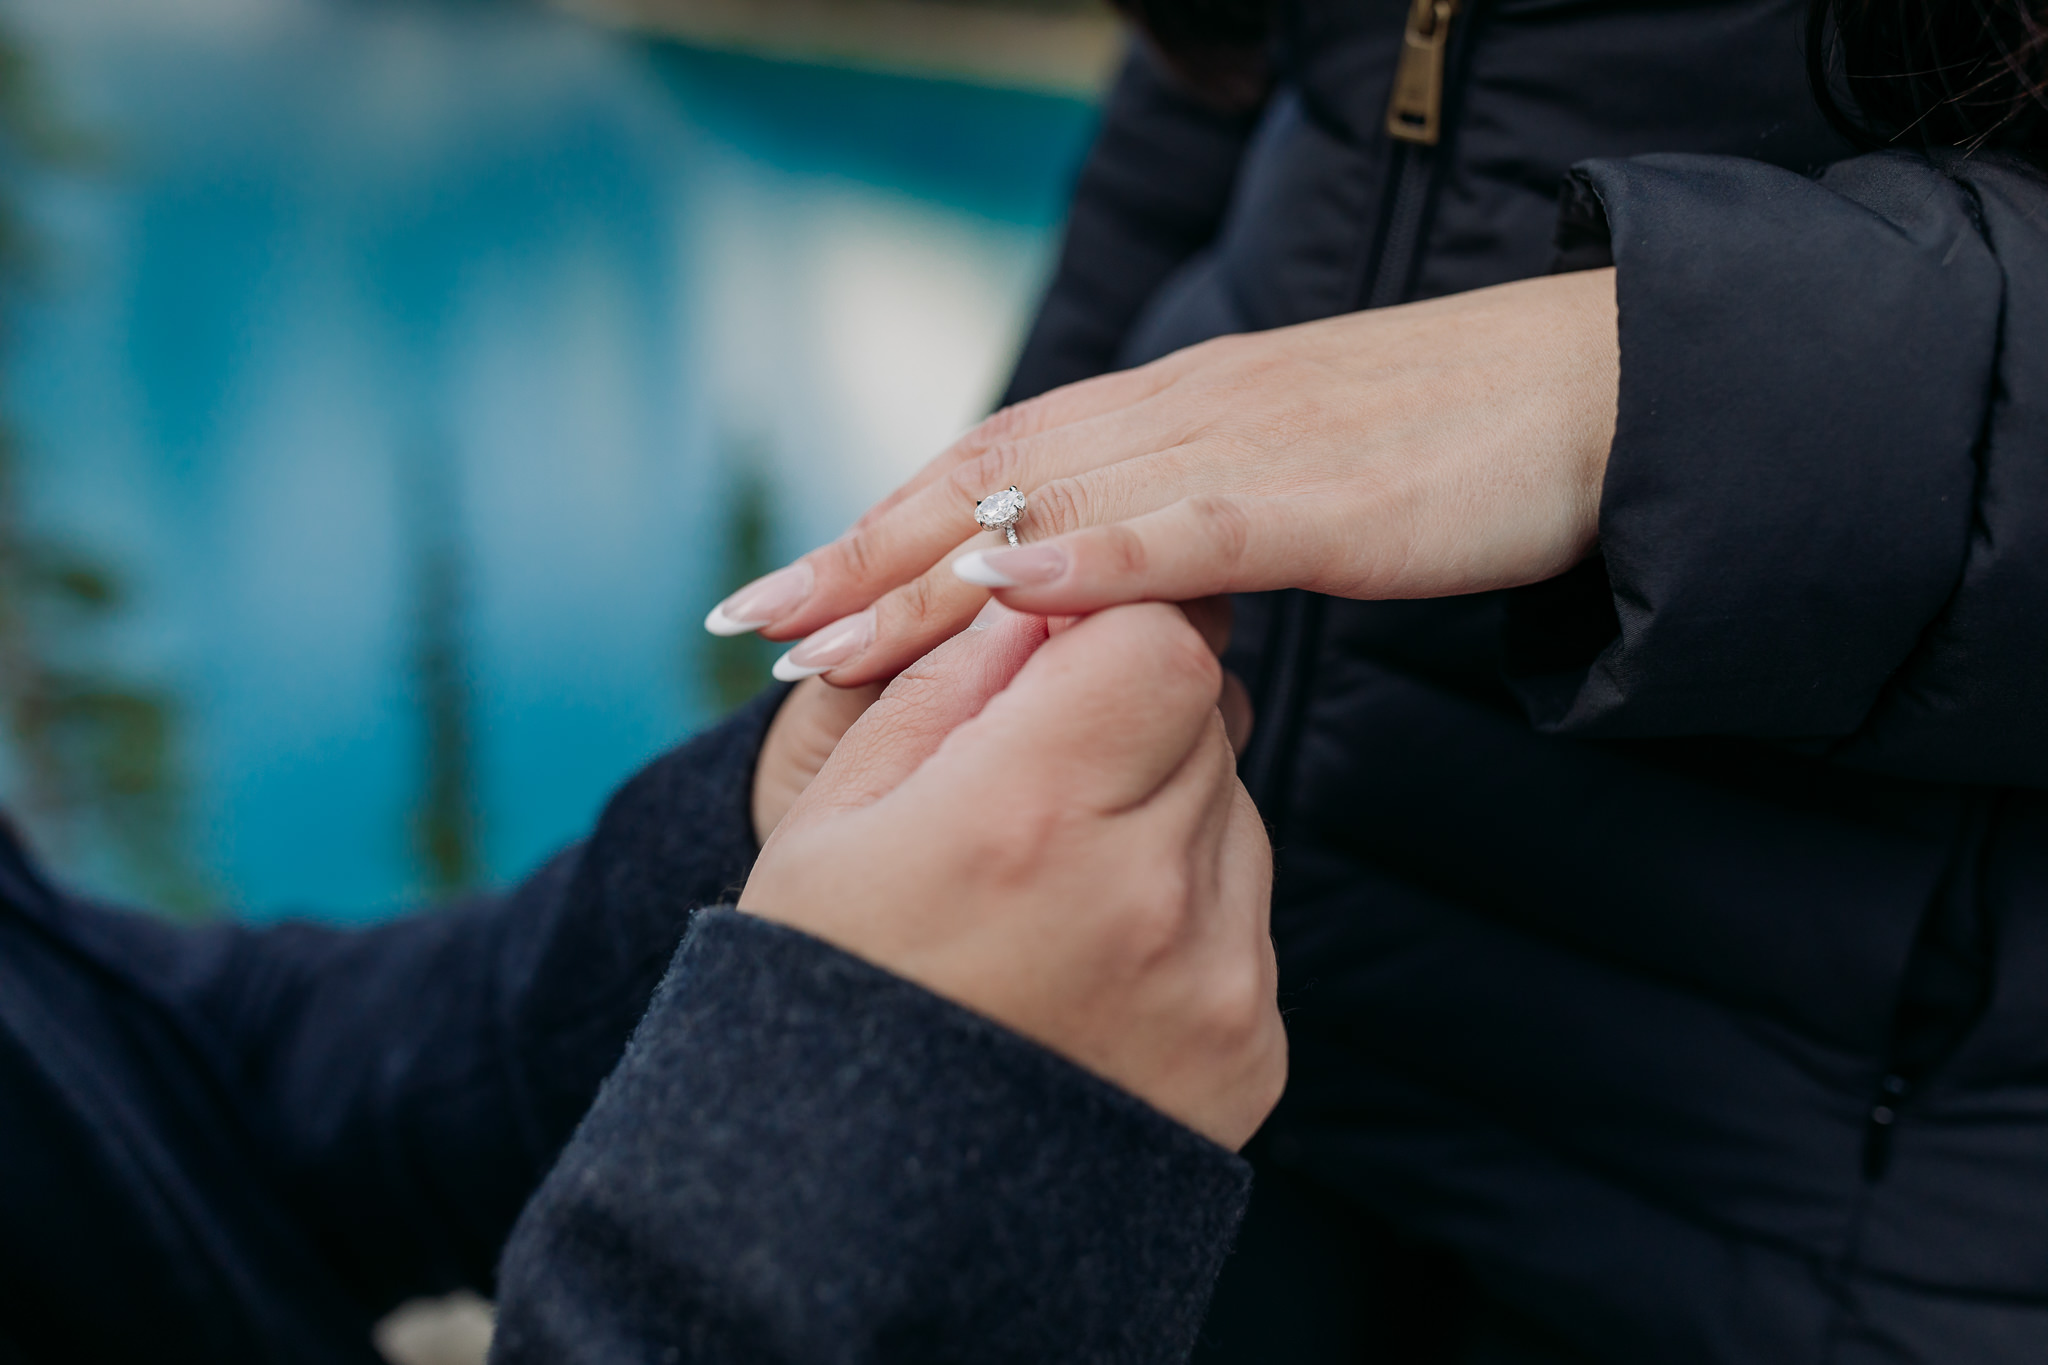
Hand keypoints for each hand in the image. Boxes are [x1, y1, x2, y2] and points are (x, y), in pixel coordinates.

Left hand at [705, 268, 1618, 685]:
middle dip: (861, 559)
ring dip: (927, 570)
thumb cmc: (1446, 455)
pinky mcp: (1318, 495)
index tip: (791, 605)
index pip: (993, 469)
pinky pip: (1188, 525)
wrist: (1595, 393)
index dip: (881, 536)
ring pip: (1053, 502)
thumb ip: (1192, 542)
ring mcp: (1241, 449)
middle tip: (752, 626)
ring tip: (823, 638)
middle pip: (985, 482)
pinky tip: (1009, 591)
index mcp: (1168, 420)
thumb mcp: (1290, 495)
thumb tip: (1118, 613)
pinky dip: (1091, 556)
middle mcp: (1177, 417)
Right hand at [740, 602, 1283, 1149]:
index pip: (1159, 639)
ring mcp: (1215, 982)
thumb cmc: (823, 990)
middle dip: (1128, 716)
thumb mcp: (833, 815)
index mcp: (1028, 816)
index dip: (1109, 628)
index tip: (1055, 657)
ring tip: (1049, 894)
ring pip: (1231, 812)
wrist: (853, 1218)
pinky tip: (1087, 968)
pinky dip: (1184, 914)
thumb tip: (1036, 602)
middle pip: (1203, 715)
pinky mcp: (1250, 1050)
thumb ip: (946, 684)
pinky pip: (1243, 917)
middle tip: (1034, 782)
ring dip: (1160, 814)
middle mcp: (1146, 896)